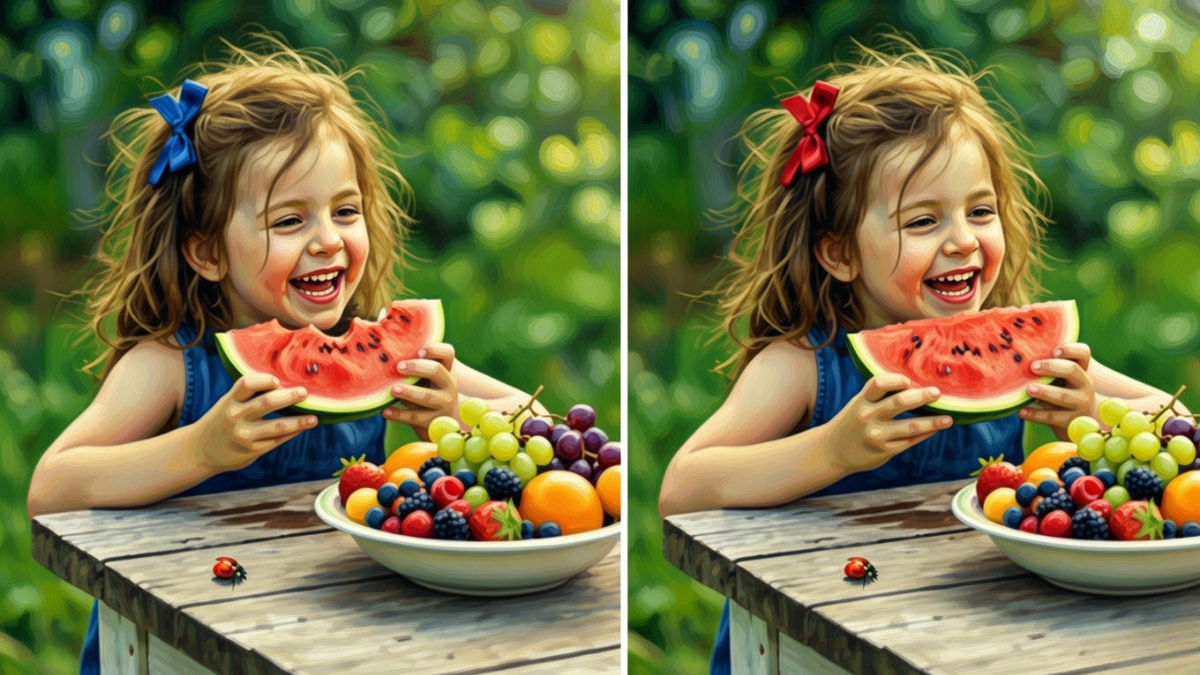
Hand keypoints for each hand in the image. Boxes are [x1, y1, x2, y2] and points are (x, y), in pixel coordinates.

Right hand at [194, 373, 316, 471]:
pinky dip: (291, 434)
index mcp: (229, 401)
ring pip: (277, 427)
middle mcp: (235, 417)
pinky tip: (301, 428)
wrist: (199, 452)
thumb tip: (282, 386)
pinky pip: (276, 441)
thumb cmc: (220, 422)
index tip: (277, 380)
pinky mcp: (251, 451)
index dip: (263, 380)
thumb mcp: (226, 405)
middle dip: (289, 397)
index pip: (245, 384)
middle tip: (304, 392)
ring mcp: (244, 436)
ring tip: (313, 419)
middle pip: (266, 403)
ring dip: (298, 422)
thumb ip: (247, 397)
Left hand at [383, 343, 458, 432]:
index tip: (419, 351)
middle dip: (417, 367)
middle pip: (436, 370)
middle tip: (399, 367)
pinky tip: (385, 412)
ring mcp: (443, 405)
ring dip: (409, 392)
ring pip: (427, 396)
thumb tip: (387, 359)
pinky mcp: (434, 422)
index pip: (447, 353)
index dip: (435, 349)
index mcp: (445, 371)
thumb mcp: (427, 381)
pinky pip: (415, 417)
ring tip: (393, 390)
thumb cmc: (428, 395)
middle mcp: (448, 386)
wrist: (443, 425)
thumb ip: (416, 369)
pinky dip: (399, 414)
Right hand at [826, 373, 952, 473]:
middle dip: (921, 397)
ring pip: (910, 427)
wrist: (832, 452)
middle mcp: (867, 418)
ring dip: (932, 422)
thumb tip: (913, 386)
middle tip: (937, 393)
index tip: (908, 380)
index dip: (894, 380)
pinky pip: (909, 442)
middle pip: (898, 403)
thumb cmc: (851, 423)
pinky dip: (925, 434)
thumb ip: (877, 397)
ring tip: (948, 419)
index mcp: (860, 402)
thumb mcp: (857, 405)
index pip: (876, 384)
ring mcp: (876, 436)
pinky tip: (935, 429)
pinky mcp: (884, 451)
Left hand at [1019, 342, 1094, 439]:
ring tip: (1028, 389)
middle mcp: (1085, 386)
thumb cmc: (1064, 394)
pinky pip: (1051, 417)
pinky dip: (1035, 414)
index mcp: (1081, 371)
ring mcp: (1081, 405)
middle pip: (1071, 370)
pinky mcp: (1072, 422)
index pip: (1082, 353)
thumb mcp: (1062, 382)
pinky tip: (1021, 411)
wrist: (1082, 424)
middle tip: (1033, 367)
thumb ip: (1050, 370)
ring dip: (1044, 392)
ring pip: (1063, 396)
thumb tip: (1021, 360)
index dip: (1070, 349)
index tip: (1054, 350)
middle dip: (1052, 367)